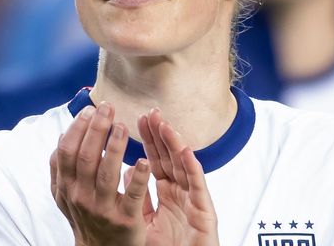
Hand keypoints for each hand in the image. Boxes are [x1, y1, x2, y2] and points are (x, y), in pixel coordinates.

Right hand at [50, 102, 150, 245]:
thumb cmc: (86, 216)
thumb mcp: (66, 194)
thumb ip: (61, 168)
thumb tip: (61, 136)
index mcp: (66, 187)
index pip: (66, 152)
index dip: (77, 129)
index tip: (90, 110)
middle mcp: (80, 196)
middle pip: (86, 158)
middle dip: (96, 130)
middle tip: (108, 109)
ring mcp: (102, 208)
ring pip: (106, 173)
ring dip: (114, 147)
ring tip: (122, 126)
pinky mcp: (124, 219)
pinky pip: (131, 196)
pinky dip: (137, 177)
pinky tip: (144, 160)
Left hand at [138, 109, 218, 245]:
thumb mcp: (148, 221)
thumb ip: (141, 196)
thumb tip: (129, 170)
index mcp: (169, 194)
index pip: (157, 160)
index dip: (149, 140)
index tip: (140, 120)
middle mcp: (182, 193)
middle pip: (170, 158)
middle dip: (160, 134)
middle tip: (152, 112)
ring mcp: (194, 201)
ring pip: (184, 166)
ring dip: (175, 143)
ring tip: (165, 124)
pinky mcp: (205, 212)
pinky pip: (197, 187)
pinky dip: (192, 167)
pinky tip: (185, 151)